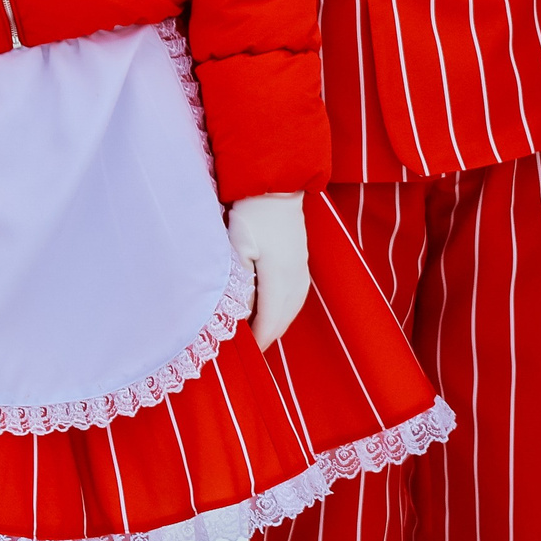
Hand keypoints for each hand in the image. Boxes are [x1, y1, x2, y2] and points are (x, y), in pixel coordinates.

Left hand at [227, 193, 311, 349]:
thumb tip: (241, 315)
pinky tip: (274, 312)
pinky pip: (296, 298)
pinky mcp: (302, 263)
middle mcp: (295, 279)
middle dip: (266, 337)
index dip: (257, 340)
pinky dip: (285, 312)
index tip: (244, 353)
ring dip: (276, 325)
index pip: (269, 321)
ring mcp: (302, 271)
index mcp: (280, 278)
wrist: (277, 187)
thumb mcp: (238, 248)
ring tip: (258, 336)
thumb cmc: (253, 213)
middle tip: (248, 350)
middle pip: (283, 320)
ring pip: (291, 311)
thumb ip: (240, 284)